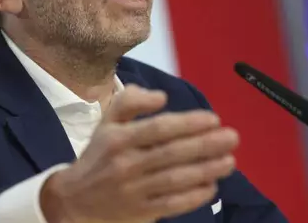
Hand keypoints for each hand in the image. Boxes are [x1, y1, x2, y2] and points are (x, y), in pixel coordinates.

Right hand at [40, 85, 238, 222]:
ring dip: (206, 170)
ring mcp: (134, 190)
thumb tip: (161, 97)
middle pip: (171, 154)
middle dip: (205, 145)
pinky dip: (194, 196)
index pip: (157, 129)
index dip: (187, 124)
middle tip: (232, 137)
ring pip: (175, 180)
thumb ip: (131, 101)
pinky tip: (212, 185)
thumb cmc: (99, 155)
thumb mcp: (107, 122)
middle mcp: (125, 164)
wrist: (75, 200)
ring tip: (230, 161)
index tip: (213, 119)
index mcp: (118, 139)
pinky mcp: (141, 212)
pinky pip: (172, 205)